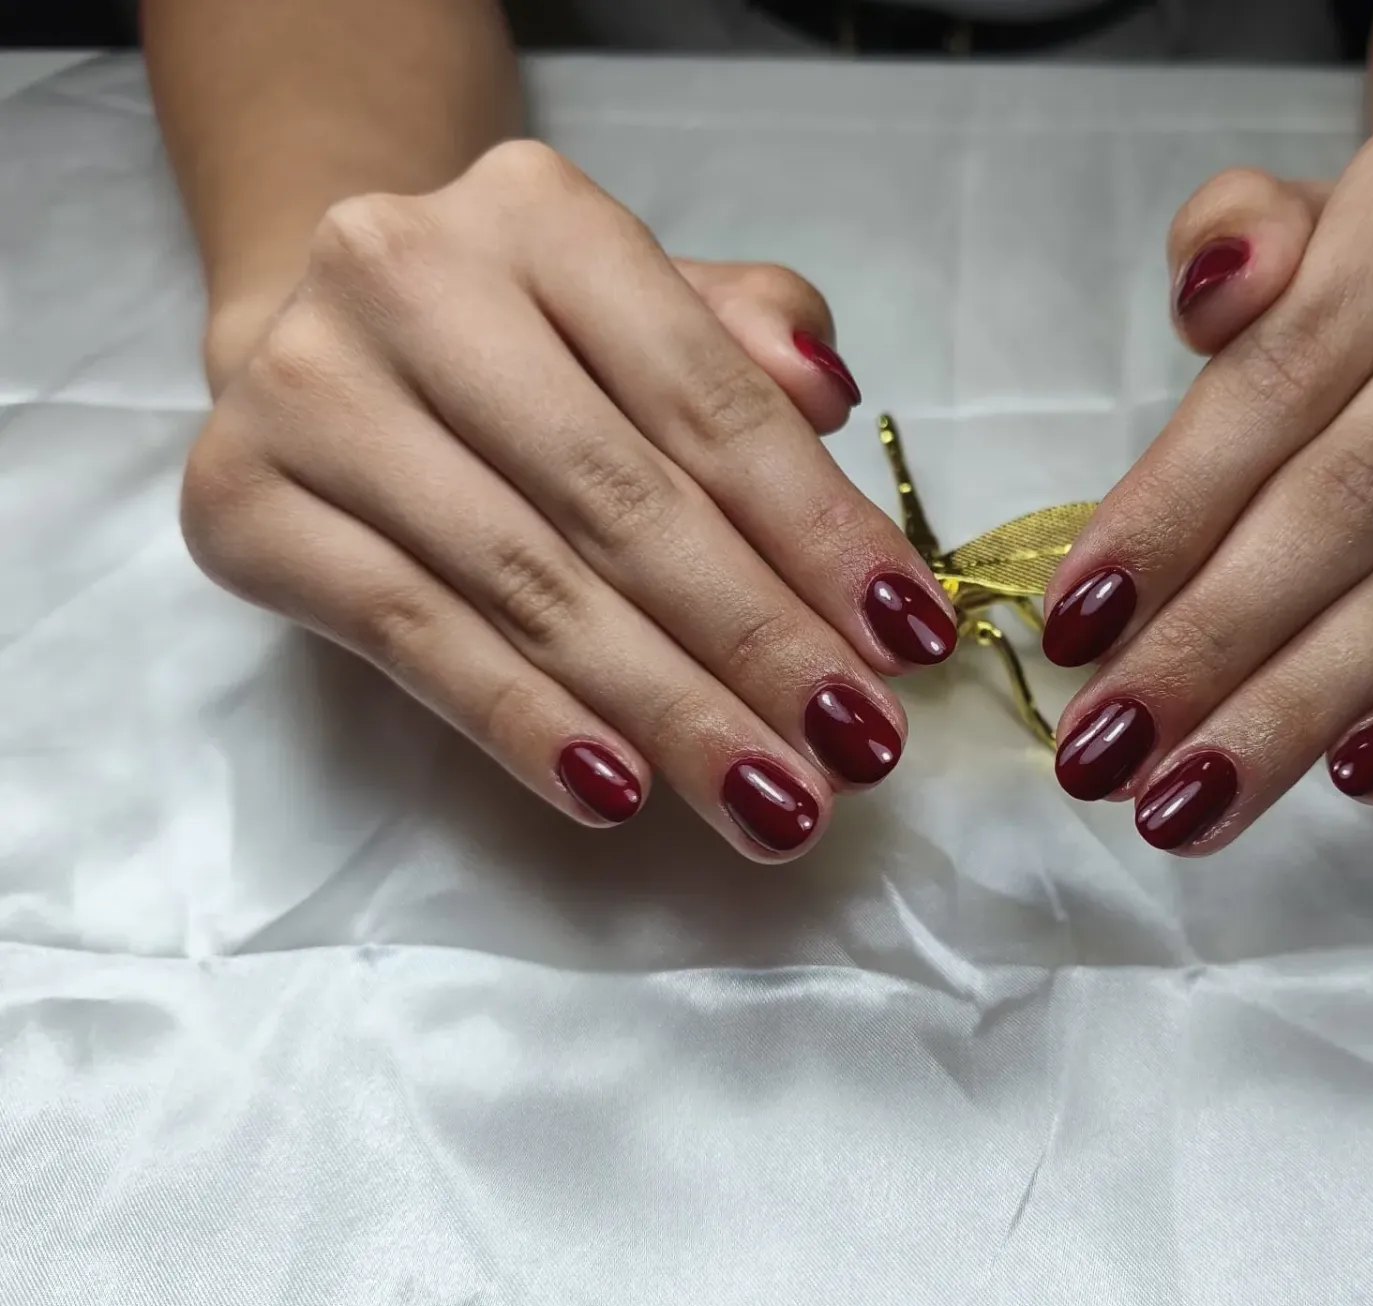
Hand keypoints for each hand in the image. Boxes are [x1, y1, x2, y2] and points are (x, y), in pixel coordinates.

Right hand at [181, 140, 958, 859]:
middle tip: (859, 749)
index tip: (910, 639)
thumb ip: (748, 343)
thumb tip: (829, 401)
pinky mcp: (241, 506)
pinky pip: (412, 638)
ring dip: (670, 711)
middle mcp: (407, 278)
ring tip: (776, 801)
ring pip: (528, 585)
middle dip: (760, 643)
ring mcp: (308, 392)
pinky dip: (525, 725)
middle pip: (623, 502)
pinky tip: (620, 794)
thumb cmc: (528, 338)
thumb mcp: (647, 308)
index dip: (819, 531)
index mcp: (538, 214)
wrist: (321, 336)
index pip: (709, 401)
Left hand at [1042, 81, 1372, 853]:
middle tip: (1113, 752)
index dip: (1166, 516)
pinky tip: (1362, 769)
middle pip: (1357, 490)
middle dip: (1214, 642)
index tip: (1076, 633)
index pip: (1281, 373)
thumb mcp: (1313, 231)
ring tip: (1198, 795)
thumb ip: (1234, 244)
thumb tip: (1212, 303)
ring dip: (1306, 704)